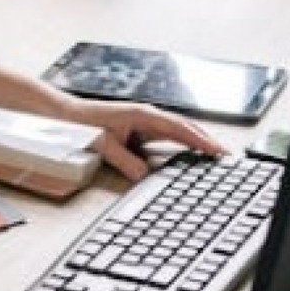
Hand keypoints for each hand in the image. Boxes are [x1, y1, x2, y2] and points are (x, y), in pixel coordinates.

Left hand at [65, 98, 226, 180]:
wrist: (65, 115)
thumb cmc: (83, 123)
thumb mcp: (104, 144)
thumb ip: (125, 160)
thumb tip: (144, 176)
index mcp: (142, 114)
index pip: (178, 128)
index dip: (199, 140)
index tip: (216, 150)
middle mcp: (146, 116)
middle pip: (183, 127)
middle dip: (205, 140)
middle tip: (224, 155)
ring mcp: (143, 122)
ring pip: (176, 132)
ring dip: (194, 142)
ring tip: (212, 155)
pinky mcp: (138, 130)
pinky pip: (165, 138)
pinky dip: (179, 145)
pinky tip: (186, 156)